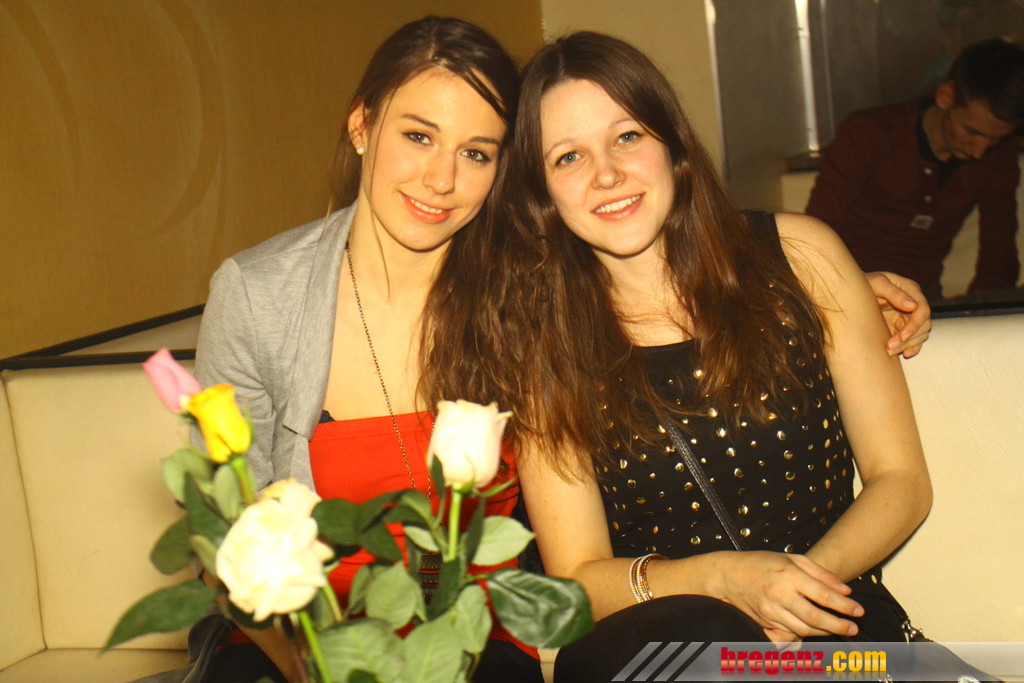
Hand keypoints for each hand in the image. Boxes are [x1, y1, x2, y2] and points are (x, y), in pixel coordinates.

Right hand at [709, 551, 863, 638]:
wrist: (728, 575)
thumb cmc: (761, 563)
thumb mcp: (792, 558)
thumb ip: (820, 573)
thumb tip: (845, 590)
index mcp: (788, 574)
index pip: (823, 595)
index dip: (844, 606)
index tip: (859, 611)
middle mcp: (779, 594)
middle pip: (815, 617)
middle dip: (838, 626)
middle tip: (853, 629)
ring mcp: (770, 610)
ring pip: (803, 629)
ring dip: (824, 632)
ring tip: (837, 629)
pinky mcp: (764, 621)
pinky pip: (790, 632)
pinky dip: (806, 633)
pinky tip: (816, 630)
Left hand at [864, 272, 931, 358]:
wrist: (852, 293)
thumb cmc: (865, 284)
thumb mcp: (877, 283)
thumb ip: (893, 292)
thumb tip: (913, 306)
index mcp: (911, 290)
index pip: (922, 310)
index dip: (914, 325)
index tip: (901, 336)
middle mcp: (914, 303)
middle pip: (923, 325)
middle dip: (908, 339)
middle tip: (890, 347)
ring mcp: (909, 316)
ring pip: (920, 334)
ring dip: (907, 345)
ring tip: (890, 351)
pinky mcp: (903, 327)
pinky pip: (915, 340)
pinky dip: (912, 348)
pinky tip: (903, 354)